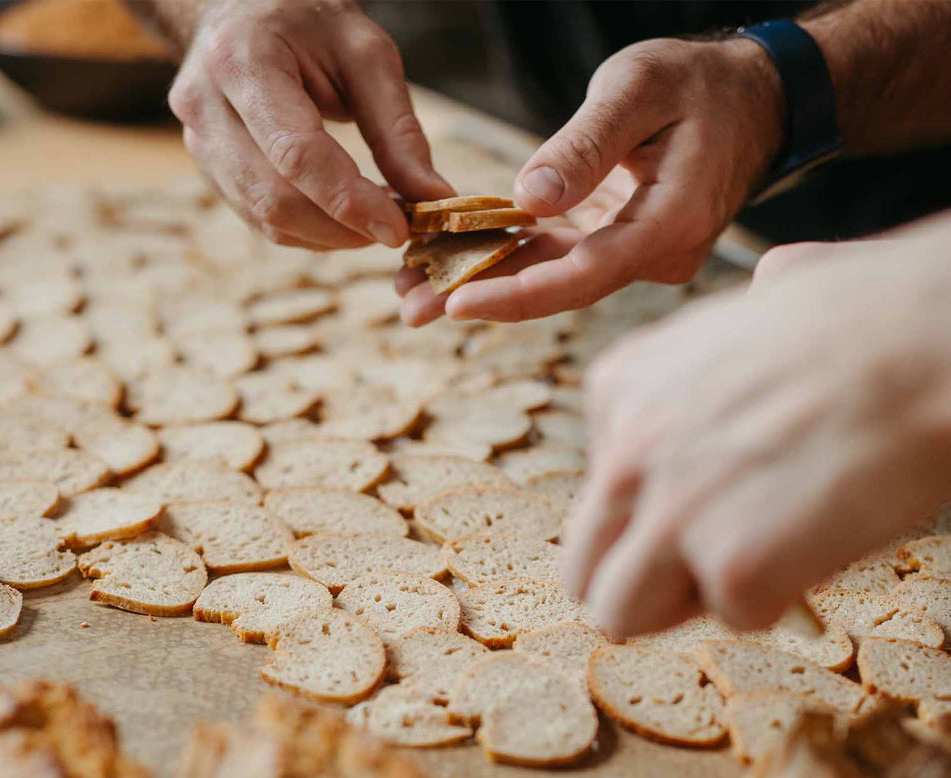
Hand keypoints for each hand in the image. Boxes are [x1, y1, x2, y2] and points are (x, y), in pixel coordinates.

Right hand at [168, 0, 451, 249]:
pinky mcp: (208, 168)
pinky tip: (340, 217)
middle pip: (278, 199)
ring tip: (372, 219)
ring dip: (329, 235)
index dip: (350, 202)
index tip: (399, 228)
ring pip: (267, 220)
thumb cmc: (306, 22)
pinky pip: (261, 220)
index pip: (297, 154)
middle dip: (343, 227)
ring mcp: (200, 141)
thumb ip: (397, 129)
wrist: (240, 11)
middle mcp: (206, 104)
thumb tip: (433, 198)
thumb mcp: (364, 54)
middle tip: (394, 227)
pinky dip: (308, 231)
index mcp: (243, 61)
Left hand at [398, 36, 784, 324]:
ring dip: (488, 284)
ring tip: (415, 291)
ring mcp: (638, 257)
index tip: (457, 301)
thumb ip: (586, 145)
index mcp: (668, 226)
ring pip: (555, 279)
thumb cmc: (700, 84)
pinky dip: (511, 260)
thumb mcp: (640, 89)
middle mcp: (655, 256)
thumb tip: (529, 198)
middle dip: (483, 297)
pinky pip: (562, 260)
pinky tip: (456, 262)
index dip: (517, 294)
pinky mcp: (621, 246)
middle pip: (559, 289)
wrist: (752, 100)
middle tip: (411, 308)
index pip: (583, 276)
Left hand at [562, 213, 950, 636]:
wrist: (940, 338)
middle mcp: (625, 451)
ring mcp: (670, 512)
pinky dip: (784, 593)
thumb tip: (768, 292)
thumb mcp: (761, 305)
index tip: (718, 494)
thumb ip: (724, 344)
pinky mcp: (731, 565)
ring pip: (621, 613)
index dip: (655, 512)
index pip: (598, 496)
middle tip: (723, 556)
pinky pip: (734, 616)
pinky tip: (825, 531)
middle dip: (647, 577)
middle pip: (586, 566)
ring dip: (690, 599)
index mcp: (620, 389)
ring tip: (768, 551)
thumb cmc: (878, 315)